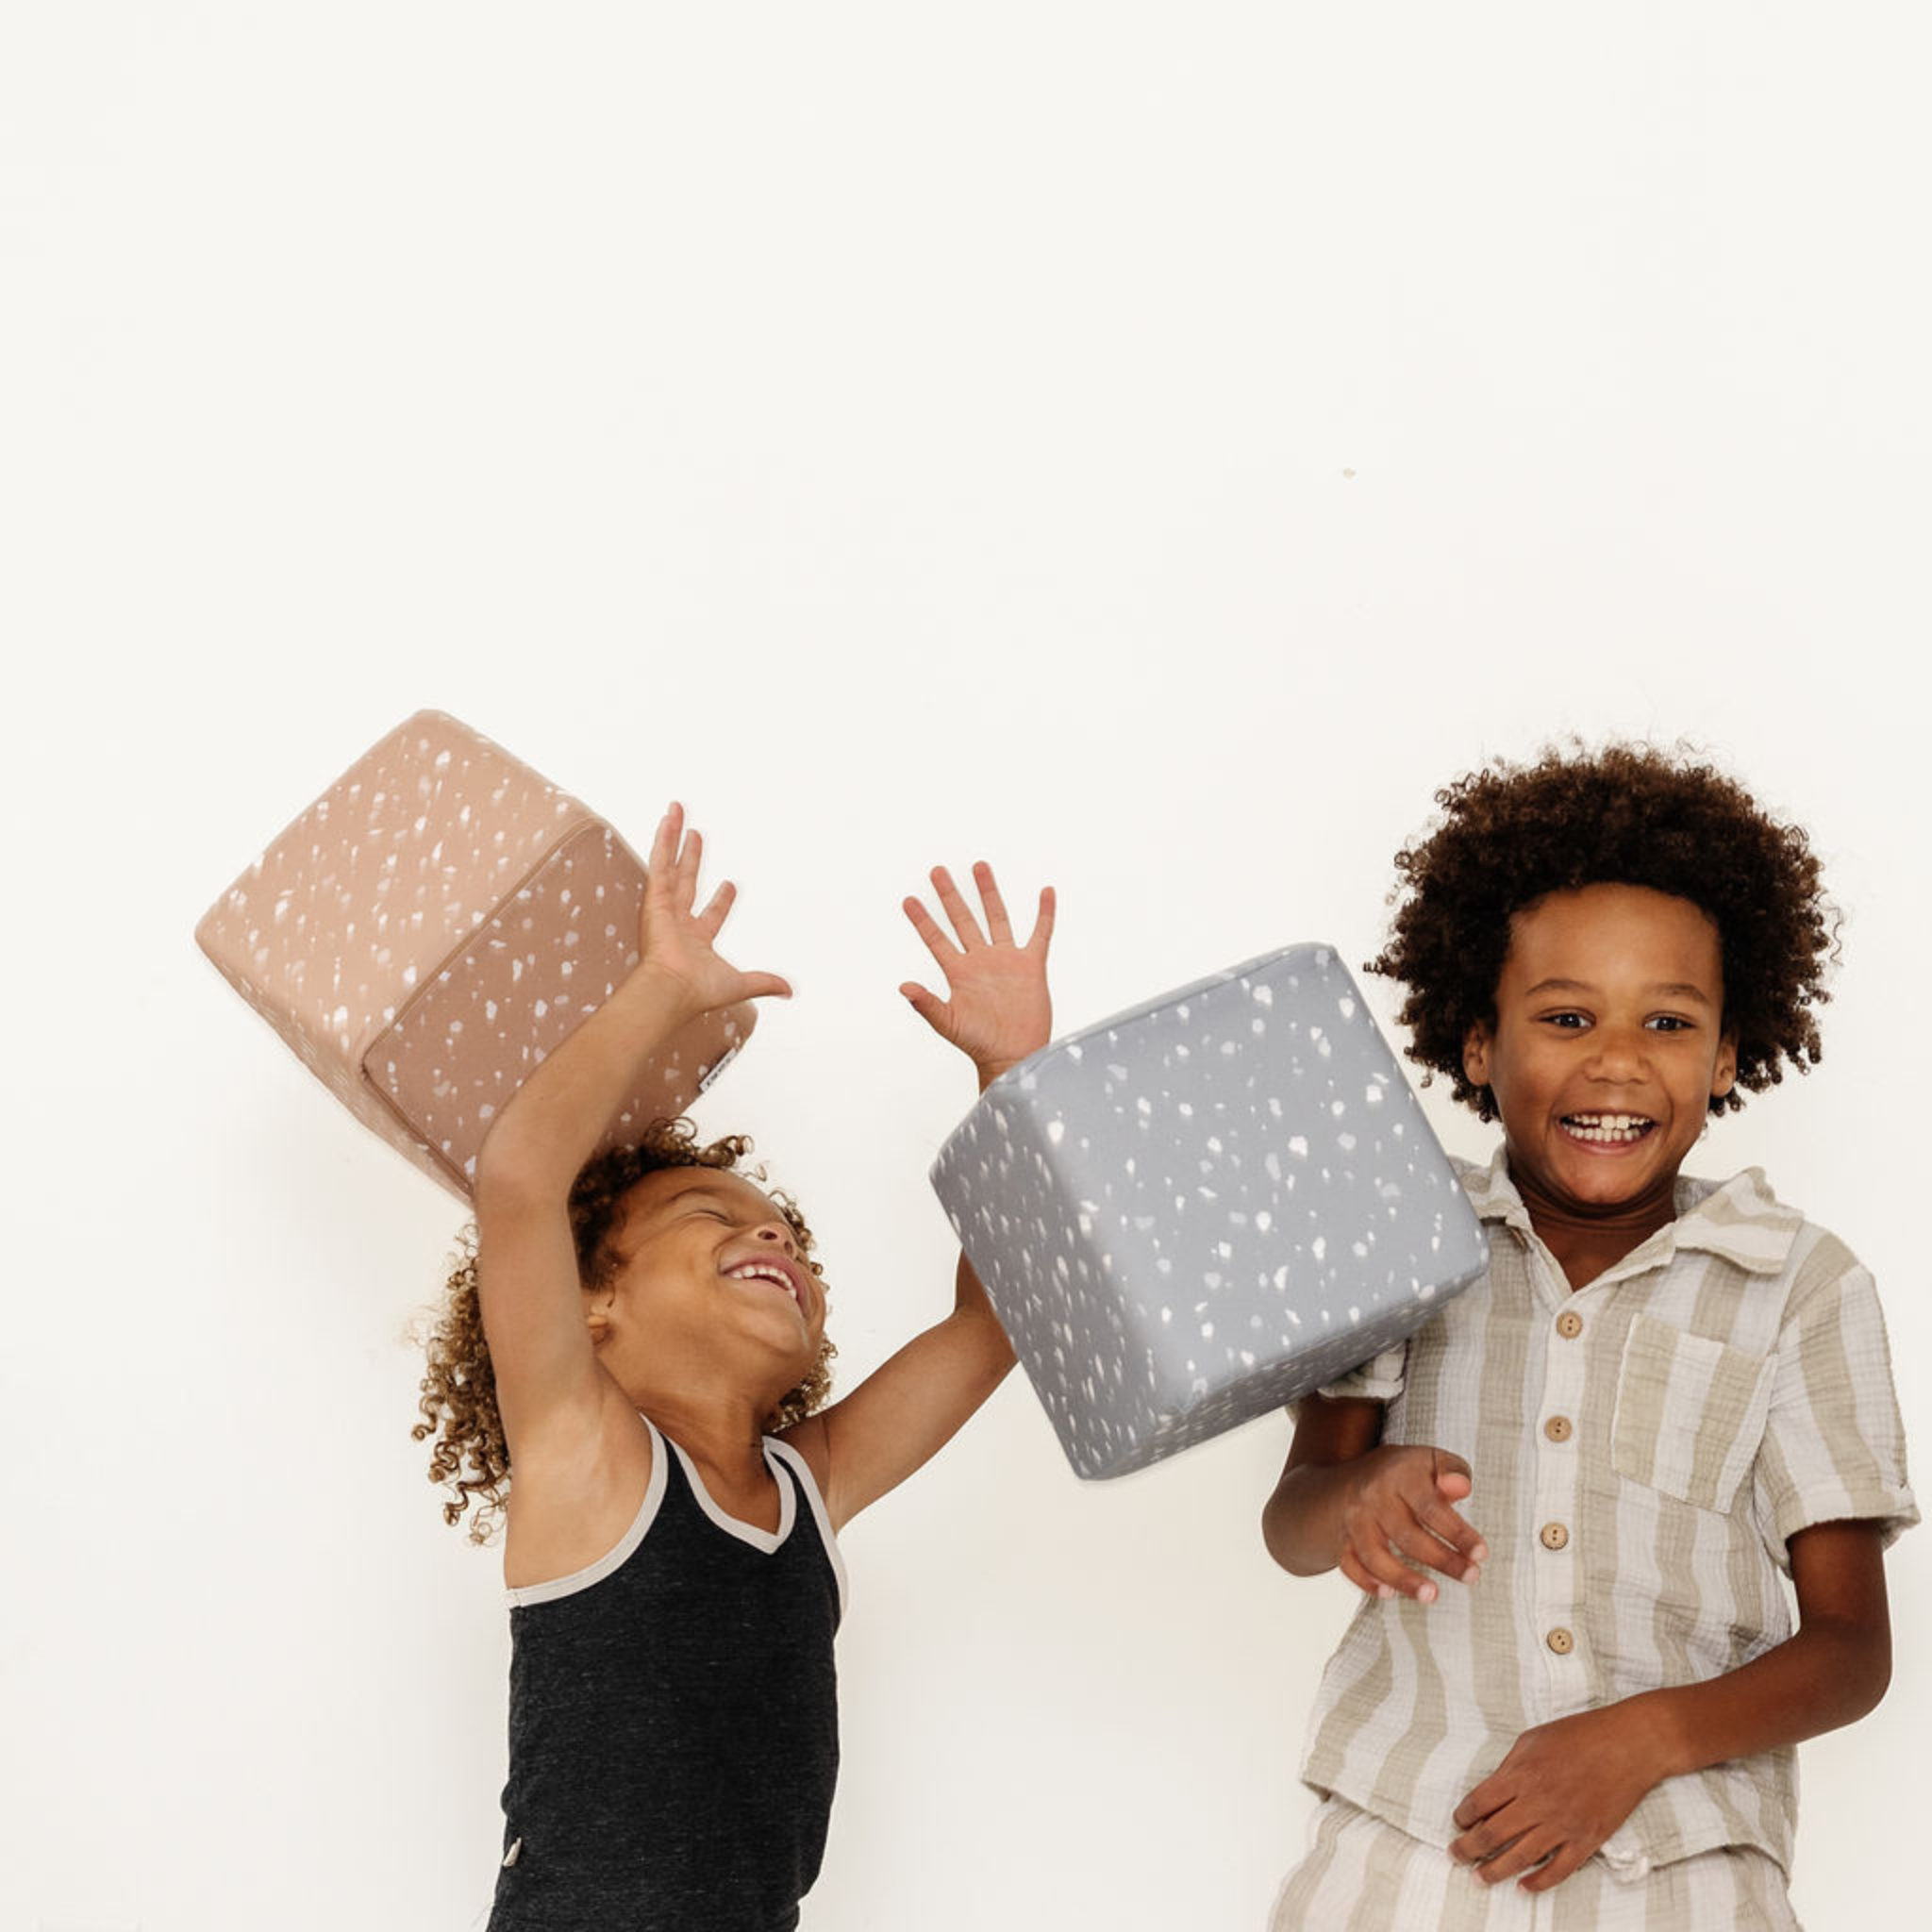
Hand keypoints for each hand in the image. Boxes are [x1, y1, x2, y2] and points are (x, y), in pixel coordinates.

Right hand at [635, 803, 791, 1017]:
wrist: (674, 990)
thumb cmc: (700, 991)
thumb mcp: (741, 984)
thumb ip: (764, 982)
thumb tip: (789, 990)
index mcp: (697, 941)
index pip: (712, 914)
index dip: (723, 900)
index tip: (731, 884)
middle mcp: (678, 922)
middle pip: (687, 881)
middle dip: (691, 859)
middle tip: (696, 836)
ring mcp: (664, 908)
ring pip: (671, 865)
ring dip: (673, 838)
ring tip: (677, 812)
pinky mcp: (655, 898)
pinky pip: (660, 863)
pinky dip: (663, 841)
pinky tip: (667, 820)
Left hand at [901, 862, 1054, 1087]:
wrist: (1013, 1056)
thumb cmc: (979, 1044)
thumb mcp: (948, 1024)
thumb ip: (927, 1004)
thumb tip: (903, 988)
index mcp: (959, 972)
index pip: (936, 939)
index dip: (922, 920)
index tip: (908, 900)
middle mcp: (981, 961)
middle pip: (963, 920)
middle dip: (950, 895)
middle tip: (937, 870)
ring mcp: (1006, 961)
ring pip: (997, 918)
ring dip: (988, 893)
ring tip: (979, 867)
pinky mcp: (1031, 966)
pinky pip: (1040, 934)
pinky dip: (1044, 913)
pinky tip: (1045, 892)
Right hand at [1333, 1445, 1486, 1604]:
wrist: (1355, 1476)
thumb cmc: (1406, 1474)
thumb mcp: (1430, 1460)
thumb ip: (1453, 1471)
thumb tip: (1461, 1488)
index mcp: (1398, 1475)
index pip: (1431, 1507)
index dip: (1457, 1533)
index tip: (1481, 1554)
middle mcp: (1373, 1497)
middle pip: (1406, 1534)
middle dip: (1441, 1559)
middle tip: (1471, 1576)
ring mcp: (1355, 1520)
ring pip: (1374, 1554)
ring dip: (1402, 1578)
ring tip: (1431, 1595)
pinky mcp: (1343, 1540)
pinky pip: (1349, 1565)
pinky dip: (1365, 1581)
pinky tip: (1388, 1594)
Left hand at [1451, 1702, 1667, 1890]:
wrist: (1627, 1746)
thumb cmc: (1578, 1735)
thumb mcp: (1532, 1739)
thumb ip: (1510, 1767)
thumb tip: (1492, 1792)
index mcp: (1521, 1774)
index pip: (1479, 1803)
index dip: (1463, 1816)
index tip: (1458, 1823)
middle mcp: (1538, 1803)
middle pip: (1493, 1834)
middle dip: (1469, 1849)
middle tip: (1455, 1856)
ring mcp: (1563, 1825)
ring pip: (1520, 1857)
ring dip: (1495, 1871)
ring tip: (1479, 1878)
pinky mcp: (1587, 1840)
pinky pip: (1559, 1869)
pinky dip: (1539, 1883)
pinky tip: (1523, 1887)